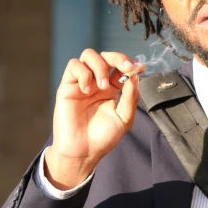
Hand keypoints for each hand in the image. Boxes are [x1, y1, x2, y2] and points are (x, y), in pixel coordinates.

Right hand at [46, 49, 144, 189]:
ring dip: (100, 66)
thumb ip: (130, 97)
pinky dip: (83, 73)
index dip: (130, 63)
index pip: (120, 67)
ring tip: (103, 85)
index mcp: (113, 88)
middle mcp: (97, 82)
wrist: (83, 152)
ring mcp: (82, 82)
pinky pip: (74, 65)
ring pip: (89, 55)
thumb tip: (135, 76)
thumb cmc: (103, 137)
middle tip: (125, 68)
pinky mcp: (68, 85)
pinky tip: (87, 90)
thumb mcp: (124, 118)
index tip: (139, 68)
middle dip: (118, 57)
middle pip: (106, 56)